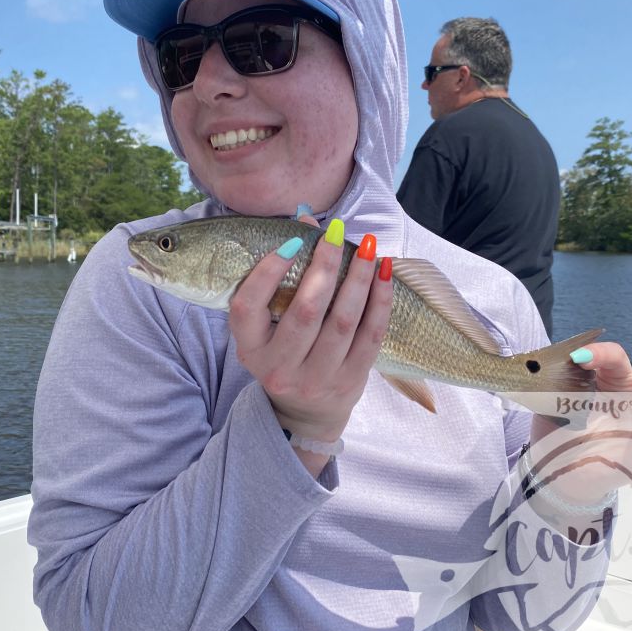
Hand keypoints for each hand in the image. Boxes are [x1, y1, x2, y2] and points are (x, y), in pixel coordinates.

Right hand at [227, 215, 392, 474]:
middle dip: (324, 265)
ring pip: (342, 321)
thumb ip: (277, 282)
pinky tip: (384, 273)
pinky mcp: (350, 382)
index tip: (292, 241)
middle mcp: (279, 368)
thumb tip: (304, 219)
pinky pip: (370, 335)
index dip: (267, 272)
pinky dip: (380, 301)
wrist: (305, 412)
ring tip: (368, 246)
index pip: (247, 307)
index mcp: (250, 350)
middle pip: (304, 311)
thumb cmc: (284, 353)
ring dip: (358, 278)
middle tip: (336, 232)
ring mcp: (316, 379)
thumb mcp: (265, 328)